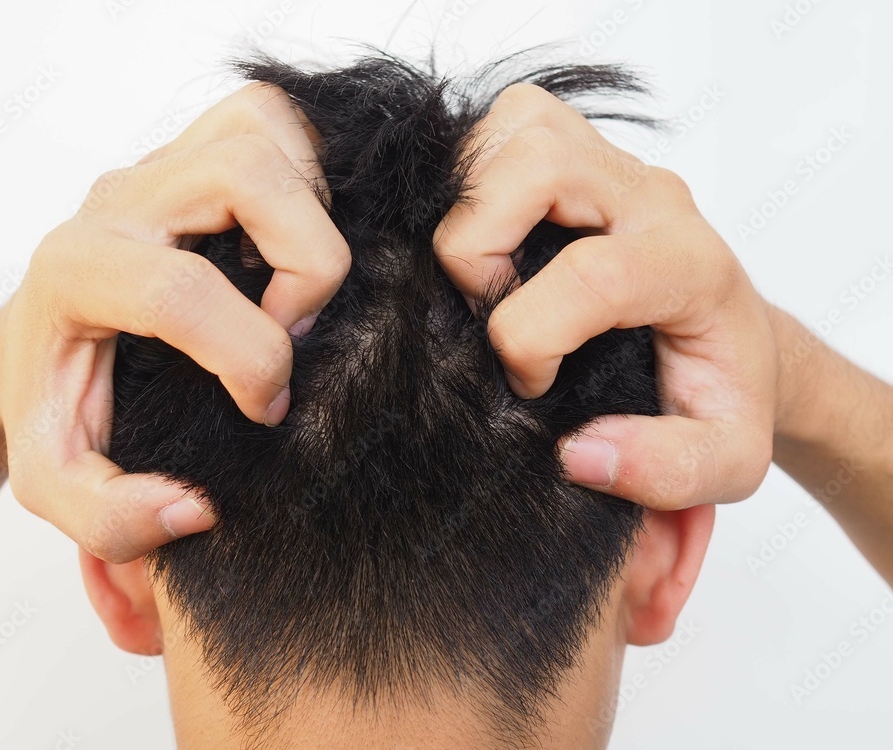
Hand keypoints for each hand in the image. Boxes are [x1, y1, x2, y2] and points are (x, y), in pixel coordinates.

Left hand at [0, 83, 349, 561]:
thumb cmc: (61, 392)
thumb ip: (108, 517)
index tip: (263, 406)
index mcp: (76, 270)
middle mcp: (120, 200)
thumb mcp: (56, 477)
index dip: (251, 358)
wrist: (48, 328)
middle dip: (303, 266)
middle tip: (291, 329)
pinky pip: (279, 122)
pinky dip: (309, 178)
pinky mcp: (203, 144)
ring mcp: (165, 161)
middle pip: (244, 177)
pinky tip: (290, 244)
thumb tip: (193, 507)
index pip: (180, 293)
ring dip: (310, 216)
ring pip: (268, 134)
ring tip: (291, 286)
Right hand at [433, 83, 774, 509]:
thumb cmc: (719, 390)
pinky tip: (485, 236)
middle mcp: (650, 198)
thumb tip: (579, 453)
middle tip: (490, 309)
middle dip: (478, 248)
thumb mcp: (726, 458)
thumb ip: (670, 470)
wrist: (729, 337)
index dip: (530, 338)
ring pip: (516, 130)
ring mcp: (610, 163)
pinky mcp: (573, 149)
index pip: (594, 274)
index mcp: (690, 266)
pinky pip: (505, 124)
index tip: (532, 385)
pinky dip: (472, 175)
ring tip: (485, 276)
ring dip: (472, 205)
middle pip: (541, 165)